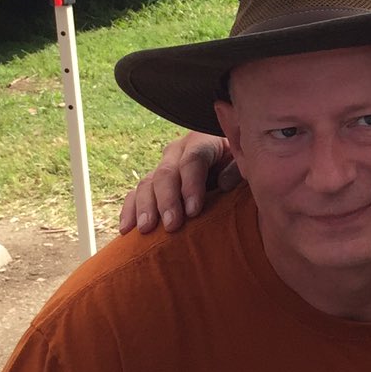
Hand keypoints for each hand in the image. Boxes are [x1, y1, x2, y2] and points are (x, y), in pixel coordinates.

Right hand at [118, 132, 232, 233]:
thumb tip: (222, 184)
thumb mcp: (243, 160)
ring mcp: (162, 167)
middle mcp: (177, 152)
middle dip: (167, 201)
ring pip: (146, 184)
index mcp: (202, 141)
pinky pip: (135, 194)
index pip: (192, 161)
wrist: (228, 159)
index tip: (193, 211)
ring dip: (145, 208)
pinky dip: (129, 211)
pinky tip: (127, 230)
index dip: (191, 186)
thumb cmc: (239, 163)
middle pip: (166, 174)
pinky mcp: (153, 183)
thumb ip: (236, 169)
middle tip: (171, 225)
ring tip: (145, 230)